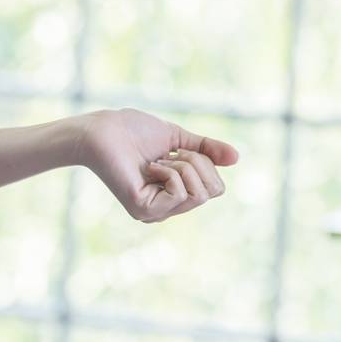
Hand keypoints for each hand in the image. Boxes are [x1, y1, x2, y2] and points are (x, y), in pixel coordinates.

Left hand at [77, 108, 237, 223]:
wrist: (103, 129)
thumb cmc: (134, 131)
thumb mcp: (179, 138)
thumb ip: (206, 149)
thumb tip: (237, 157)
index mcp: (177, 194)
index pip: (216, 188)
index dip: (205, 162)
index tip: (179, 150)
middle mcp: (168, 208)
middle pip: (212, 192)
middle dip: (197, 162)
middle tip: (169, 154)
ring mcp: (155, 212)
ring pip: (198, 194)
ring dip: (183, 166)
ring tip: (157, 161)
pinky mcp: (143, 210)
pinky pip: (180, 194)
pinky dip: (170, 173)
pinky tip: (149, 167)